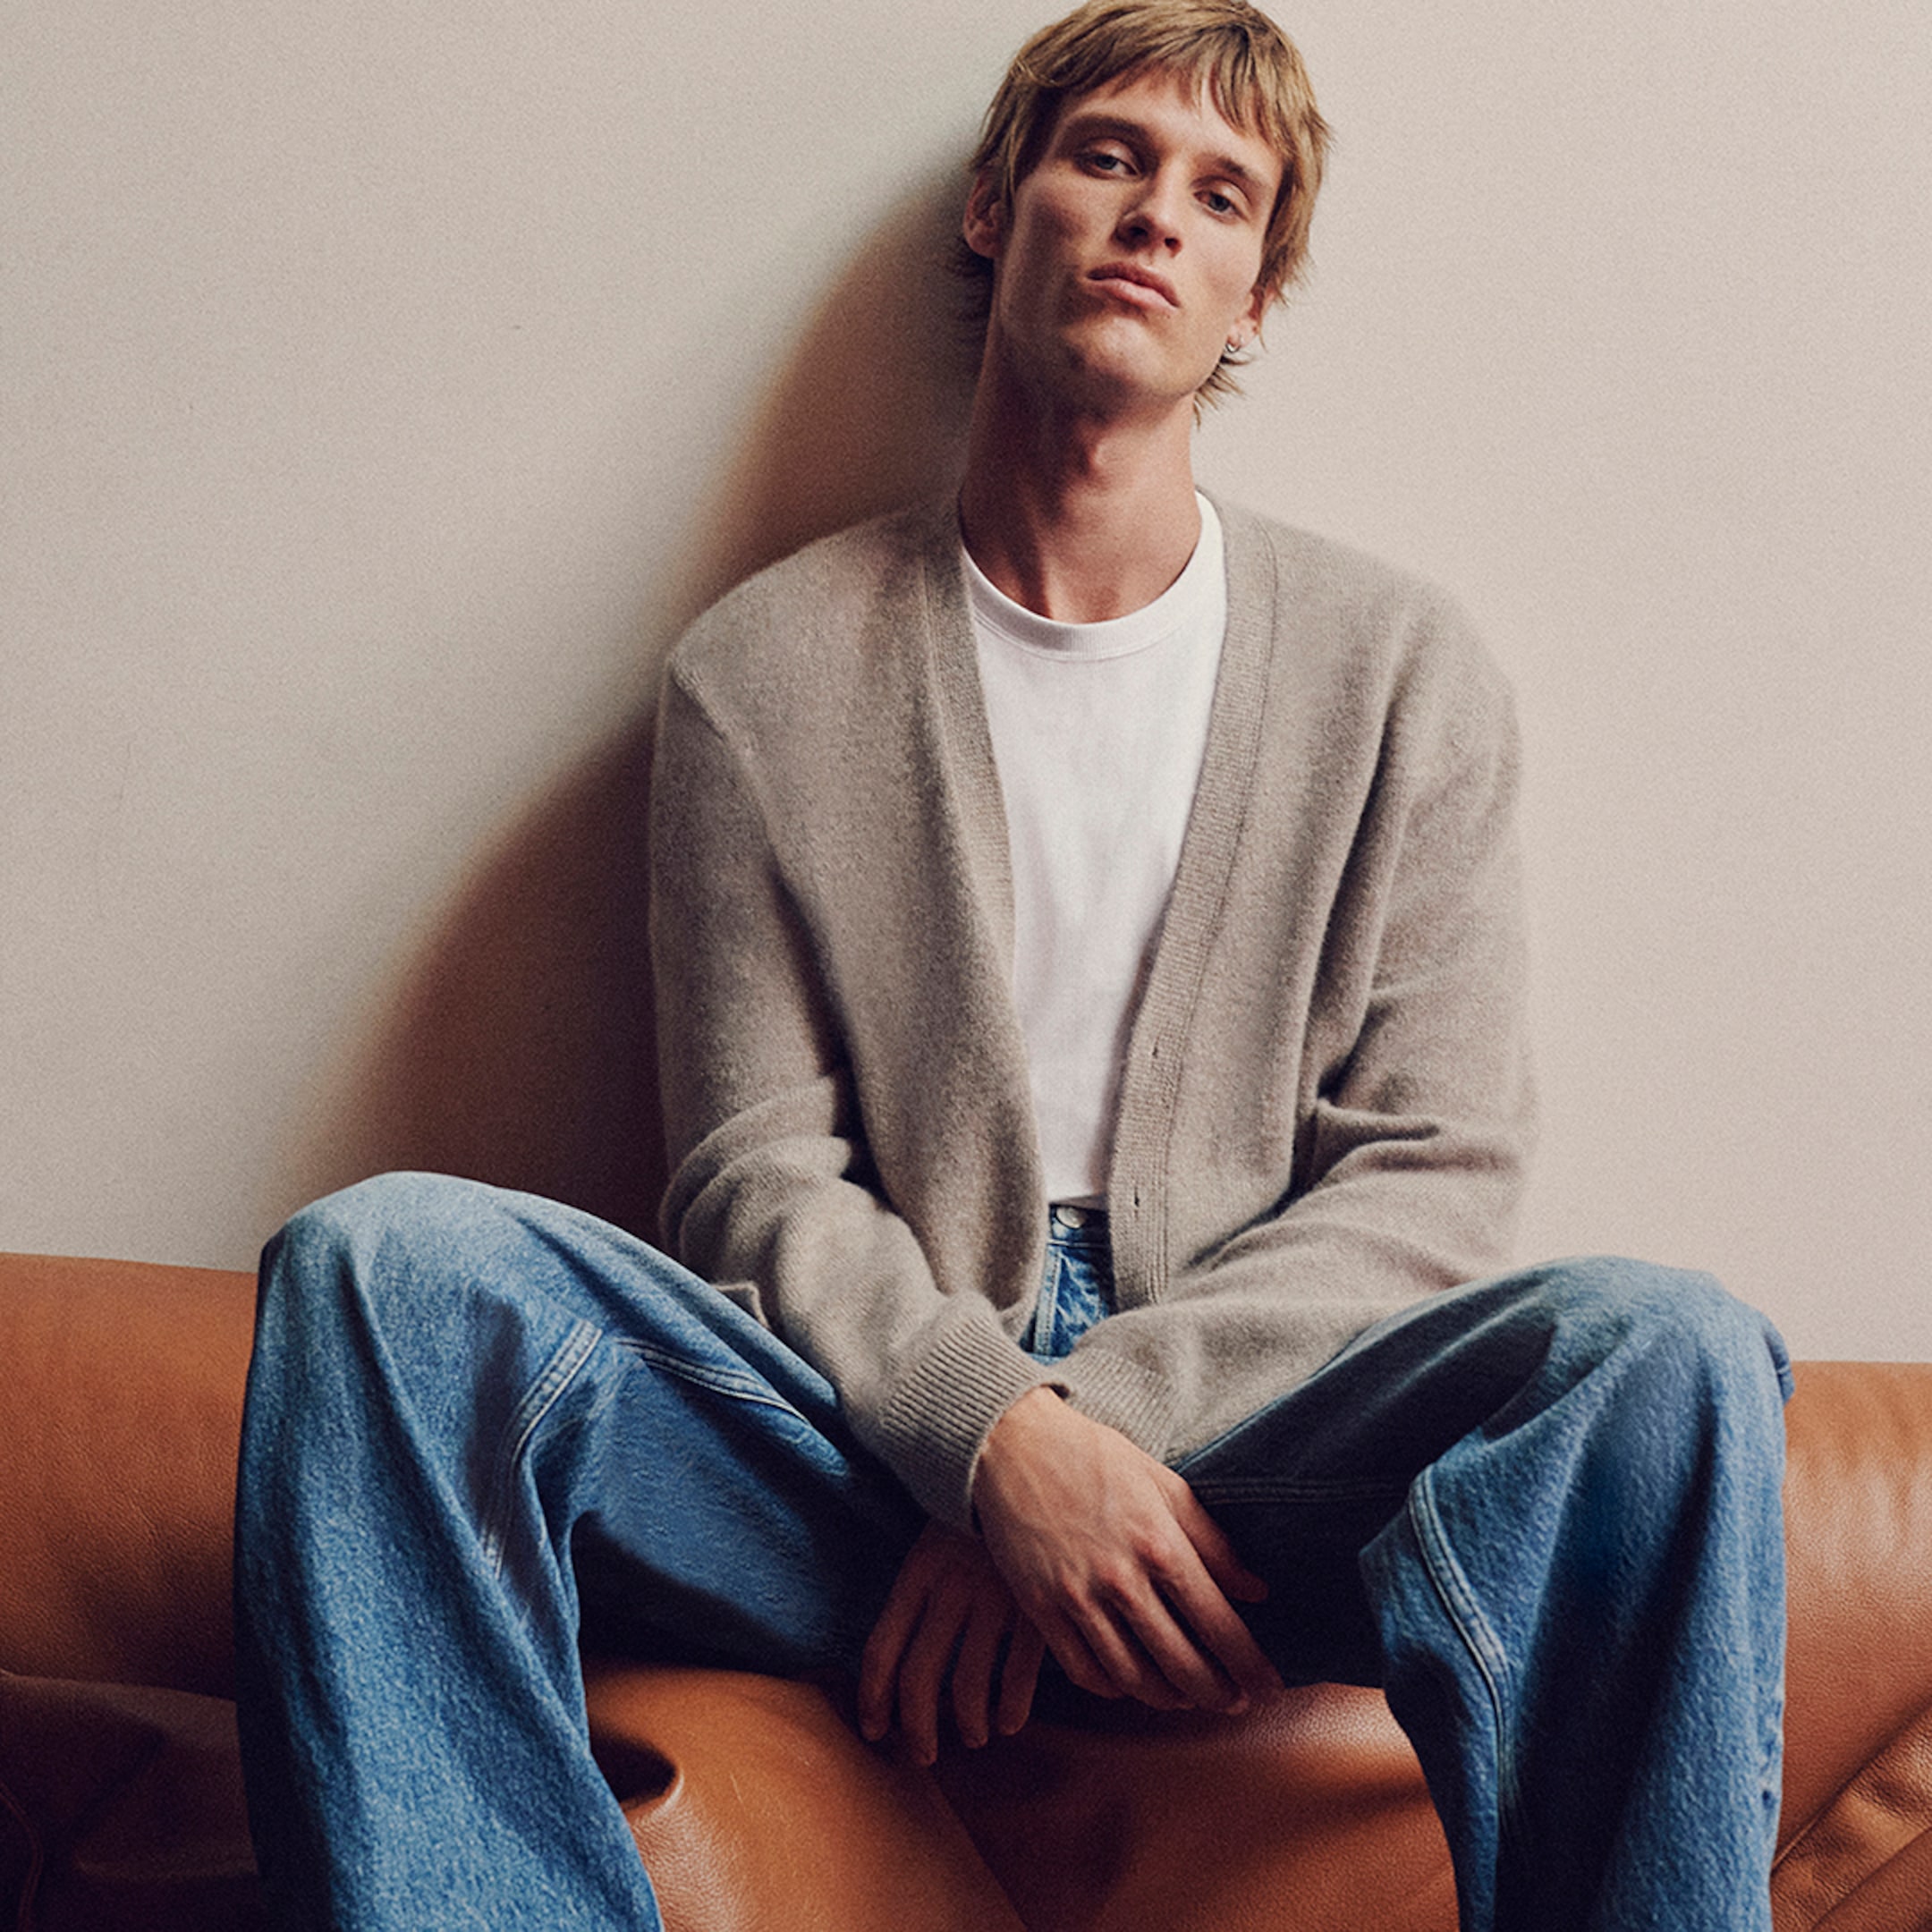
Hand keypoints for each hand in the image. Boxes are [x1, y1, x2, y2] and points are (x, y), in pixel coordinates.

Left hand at [858, 1521, 1046, 1765]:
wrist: (1029, 1466)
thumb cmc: (976, 1514)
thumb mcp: (933, 1542)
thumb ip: (917, 1593)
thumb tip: (895, 1656)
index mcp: (918, 1572)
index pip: (881, 1649)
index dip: (874, 1698)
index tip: (874, 1729)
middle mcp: (951, 1589)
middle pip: (920, 1677)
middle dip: (917, 1728)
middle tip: (922, 1754)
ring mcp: (995, 1598)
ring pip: (969, 1685)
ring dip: (967, 1723)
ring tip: (972, 1735)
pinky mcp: (1037, 1605)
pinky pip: (1019, 1674)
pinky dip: (1012, 1708)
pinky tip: (1010, 1721)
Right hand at [970, 1387, 1281, 1713]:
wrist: (1012, 1446)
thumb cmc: (1094, 1458)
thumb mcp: (1164, 1484)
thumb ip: (1212, 1541)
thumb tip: (1257, 1590)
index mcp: (1159, 1544)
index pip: (1218, 1623)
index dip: (1248, 1665)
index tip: (1269, 1687)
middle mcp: (1121, 1580)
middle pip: (1181, 1663)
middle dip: (1217, 1692)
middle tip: (1234, 1702)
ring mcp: (1078, 1599)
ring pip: (1134, 1677)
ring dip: (1169, 1697)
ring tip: (1187, 1696)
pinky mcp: (1041, 1609)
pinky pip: (1084, 1671)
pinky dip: (1114, 1687)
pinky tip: (1131, 1681)